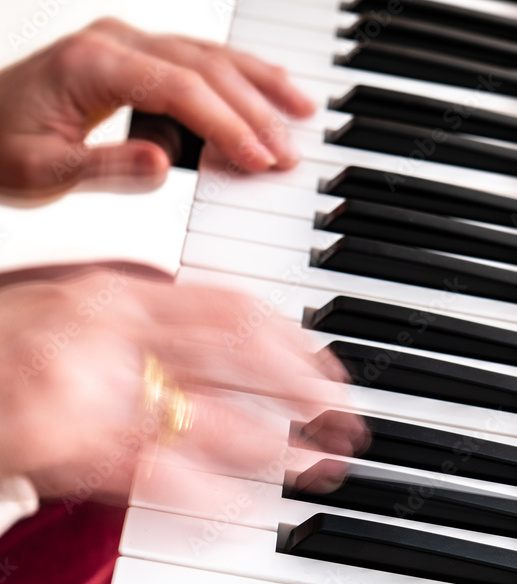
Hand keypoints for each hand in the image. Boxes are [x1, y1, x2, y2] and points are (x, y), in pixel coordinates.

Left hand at [0, 18, 314, 199]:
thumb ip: (105, 167)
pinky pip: (194, 64)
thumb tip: (165, 164)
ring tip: (301, 113)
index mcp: (93, 64)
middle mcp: (115, 43)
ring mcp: (126, 46)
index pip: (179, 89)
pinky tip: (264, 92)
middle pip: (204, 67)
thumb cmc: (0, 150)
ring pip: (207, 56)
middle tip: (289, 152)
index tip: (259, 159)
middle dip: (253, 110)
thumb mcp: (43, 171)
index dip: (225, 125)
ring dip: (257, 84)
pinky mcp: (133, 61)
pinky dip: (234, 80)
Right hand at [0, 264, 367, 506]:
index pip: (227, 306)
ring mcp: (89, 387)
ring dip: (272, 446)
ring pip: (207, 417)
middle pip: (233, 357)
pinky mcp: (67, 445)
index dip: (290, 338)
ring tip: (316, 467)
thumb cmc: (0, 353)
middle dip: (302, 390)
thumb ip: (140, 330)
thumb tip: (214, 356)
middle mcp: (110, 332)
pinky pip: (155, 474)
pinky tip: (240, 511)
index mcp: (114, 294)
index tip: (326, 364)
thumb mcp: (70, 315)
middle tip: (345, 419)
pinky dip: (205, 496)